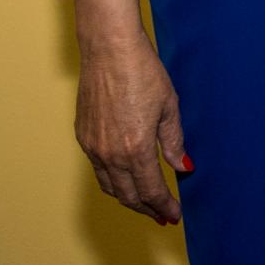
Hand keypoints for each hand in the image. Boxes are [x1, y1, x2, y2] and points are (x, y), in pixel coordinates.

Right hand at [75, 32, 186, 225]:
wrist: (109, 50)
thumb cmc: (143, 72)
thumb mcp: (169, 106)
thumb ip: (174, 141)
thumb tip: (182, 166)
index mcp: (136, 148)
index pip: (151, 190)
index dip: (163, 206)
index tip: (173, 215)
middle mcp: (110, 153)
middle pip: (128, 195)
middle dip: (147, 208)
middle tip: (162, 214)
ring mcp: (93, 146)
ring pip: (110, 186)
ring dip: (128, 198)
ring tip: (145, 202)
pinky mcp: (82, 136)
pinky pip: (98, 170)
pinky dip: (113, 180)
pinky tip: (125, 178)